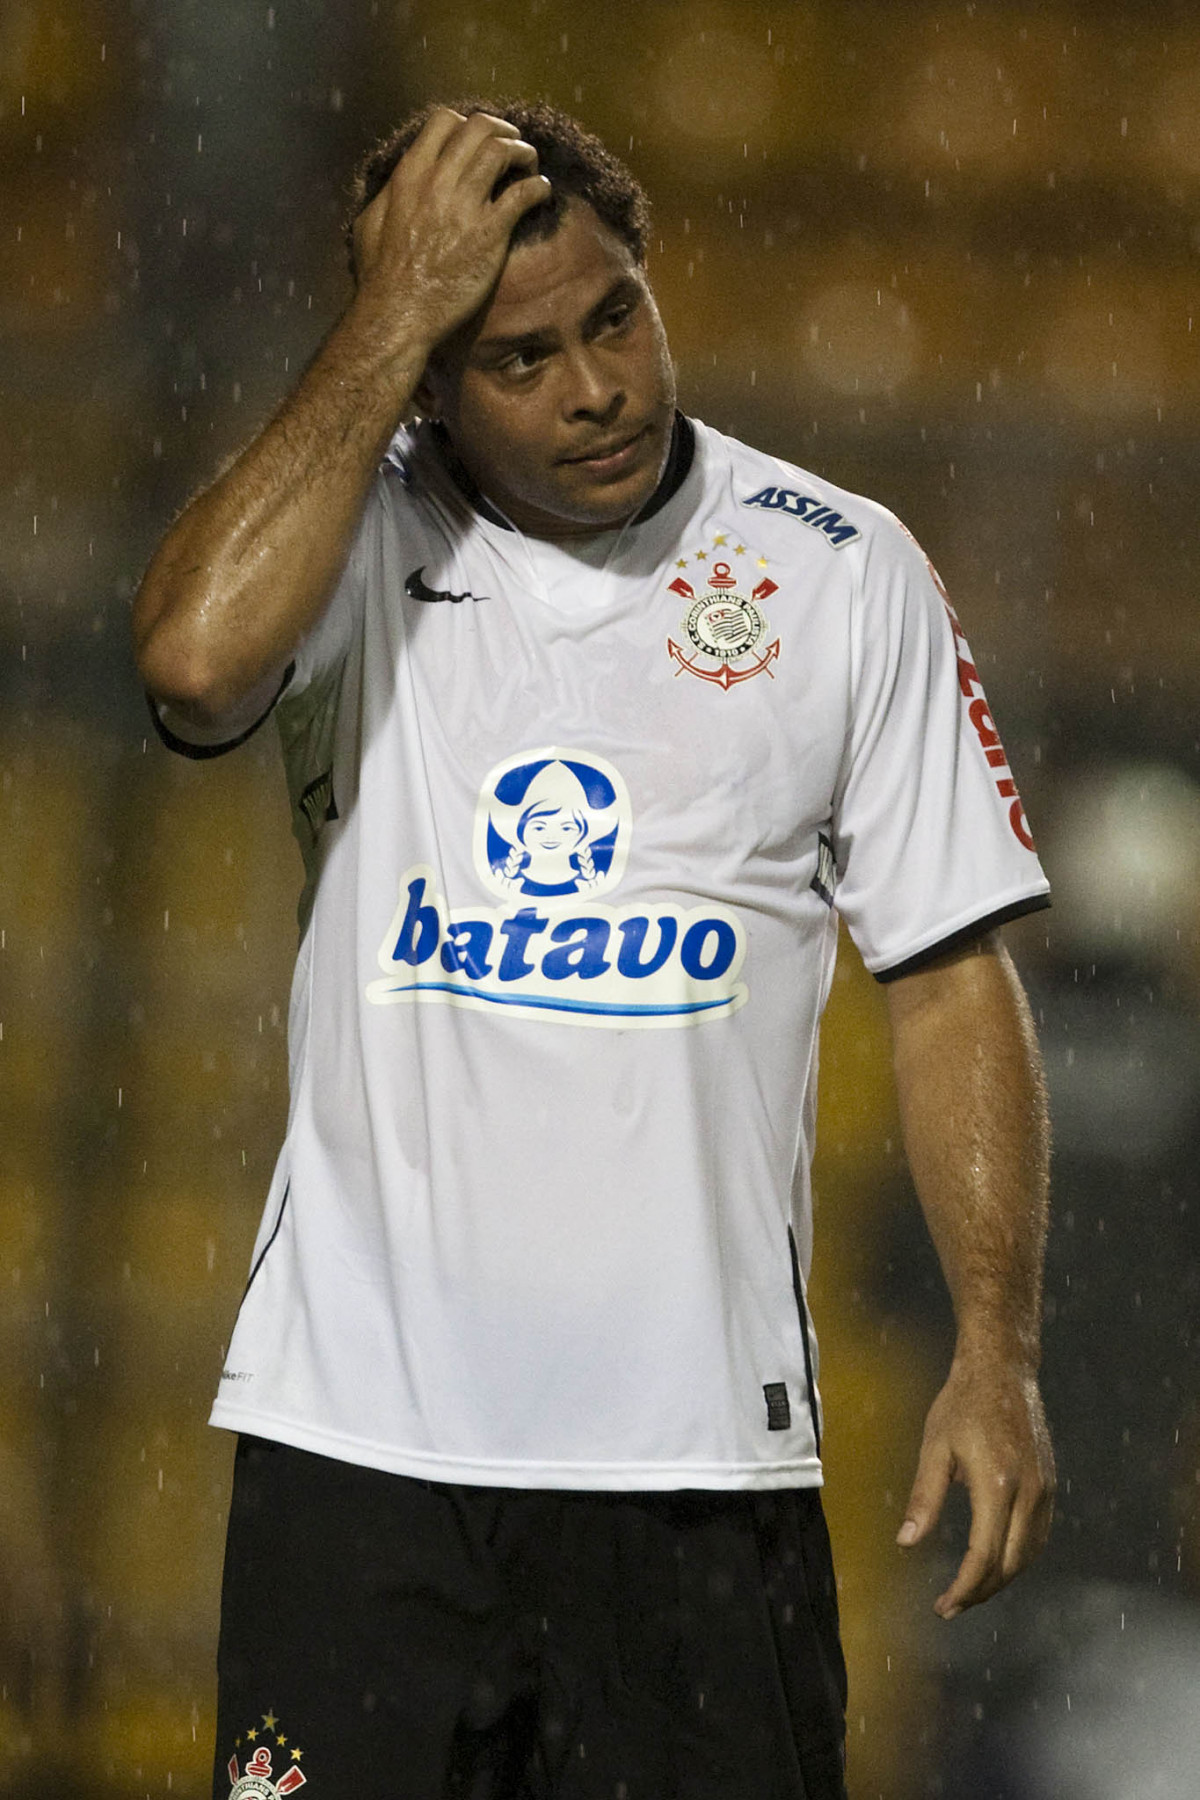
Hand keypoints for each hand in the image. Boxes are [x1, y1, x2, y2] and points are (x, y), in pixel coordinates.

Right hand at [350, 108, 550, 354]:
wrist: (399, 314)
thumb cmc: (380, 276)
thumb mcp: (369, 223)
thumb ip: (388, 194)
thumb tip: (398, 184)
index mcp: (410, 175)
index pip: (444, 121)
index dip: (467, 125)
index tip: (477, 143)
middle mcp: (438, 181)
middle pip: (481, 127)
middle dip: (503, 131)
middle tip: (513, 147)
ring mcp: (465, 205)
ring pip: (504, 150)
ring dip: (524, 153)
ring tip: (530, 166)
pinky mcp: (490, 233)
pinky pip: (524, 193)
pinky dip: (538, 187)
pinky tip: (541, 194)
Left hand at [896, 1347, 1054, 1618]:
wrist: (1003, 1370)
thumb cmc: (963, 1404)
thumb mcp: (934, 1448)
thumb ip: (924, 1498)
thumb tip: (906, 1542)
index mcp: (997, 1484)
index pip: (984, 1555)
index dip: (964, 1588)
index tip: (943, 1606)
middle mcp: (1029, 1493)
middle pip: (1010, 1564)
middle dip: (980, 1592)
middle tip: (951, 1606)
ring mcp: (1045, 1490)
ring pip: (1029, 1555)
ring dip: (1001, 1579)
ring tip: (970, 1591)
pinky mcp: (1050, 1485)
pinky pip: (1039, 1537)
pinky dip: (1019, 1559)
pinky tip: (997, 1563)